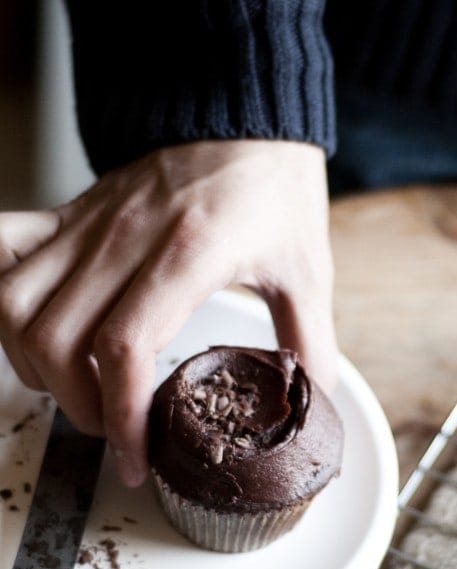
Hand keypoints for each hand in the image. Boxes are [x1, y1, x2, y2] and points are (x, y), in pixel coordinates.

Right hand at [0, 139, 336, 486]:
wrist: (244, 111)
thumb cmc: (274, 185)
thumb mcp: (306, 268)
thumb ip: (310, 342)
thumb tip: (312, 402)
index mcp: (187, 255)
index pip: (124, 349)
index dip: (120, 417)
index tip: (134, 457)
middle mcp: (124, 239)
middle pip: (55, 340)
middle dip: (77, 405)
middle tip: (114, 426)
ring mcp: (88, 224)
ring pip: (14, 304)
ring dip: (32, 362)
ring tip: (75, 385)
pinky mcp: (69, 213)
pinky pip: (1, 246)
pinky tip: (25, 326)